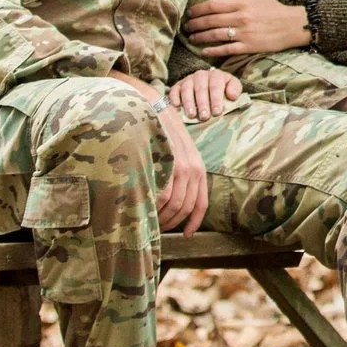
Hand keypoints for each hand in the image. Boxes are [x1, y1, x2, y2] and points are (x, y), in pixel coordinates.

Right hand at [156, 103, 209, 233]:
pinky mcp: (169, 165)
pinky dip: (154, 206)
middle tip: (159, 229)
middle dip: (172, 222)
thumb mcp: (179, 155)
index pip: (201, 203)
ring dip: (162, 217)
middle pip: (186, 208)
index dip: (194, 222)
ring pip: (175, 205)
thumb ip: (180, 176)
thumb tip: (172, 202)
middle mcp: (194, 170)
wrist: (156, 111)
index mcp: (199, 170)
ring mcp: (182, 167)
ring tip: (150, 220)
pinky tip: (145, 208)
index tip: (187, 235)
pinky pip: (163, 195)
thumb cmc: (163, 135)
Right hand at [171, 67, 241, 121]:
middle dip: (203, 104)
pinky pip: (174, 90)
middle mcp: (201, 75)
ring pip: (187, 89)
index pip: (216, 86)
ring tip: (192, 115)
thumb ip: (235, 89)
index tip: (217, 112)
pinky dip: (174, 98)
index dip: (216, 99)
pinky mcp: (178, 85)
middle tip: (204, 117)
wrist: (208, 83)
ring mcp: (188, 79)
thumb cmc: (222, 88)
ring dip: (189, 103)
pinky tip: (176, 107)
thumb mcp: (232, 86)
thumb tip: (231, 95)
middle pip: (201, 89)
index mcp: (216, 75)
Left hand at [186, 0, 310, 57]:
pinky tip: (204, 51)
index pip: (214, 5)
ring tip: (192, 38)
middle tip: (186, 26)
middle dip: (195, 24)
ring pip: (215, 35)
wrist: (292, 25)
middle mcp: (241, 17)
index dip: (199, 9)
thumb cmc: (274, 9)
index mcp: (242, 3)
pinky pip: (226, 49)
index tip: (190, 12)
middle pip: (211, 20)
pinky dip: (214, 50)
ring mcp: (244, 33)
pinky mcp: (248, 46)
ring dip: (201, 37)